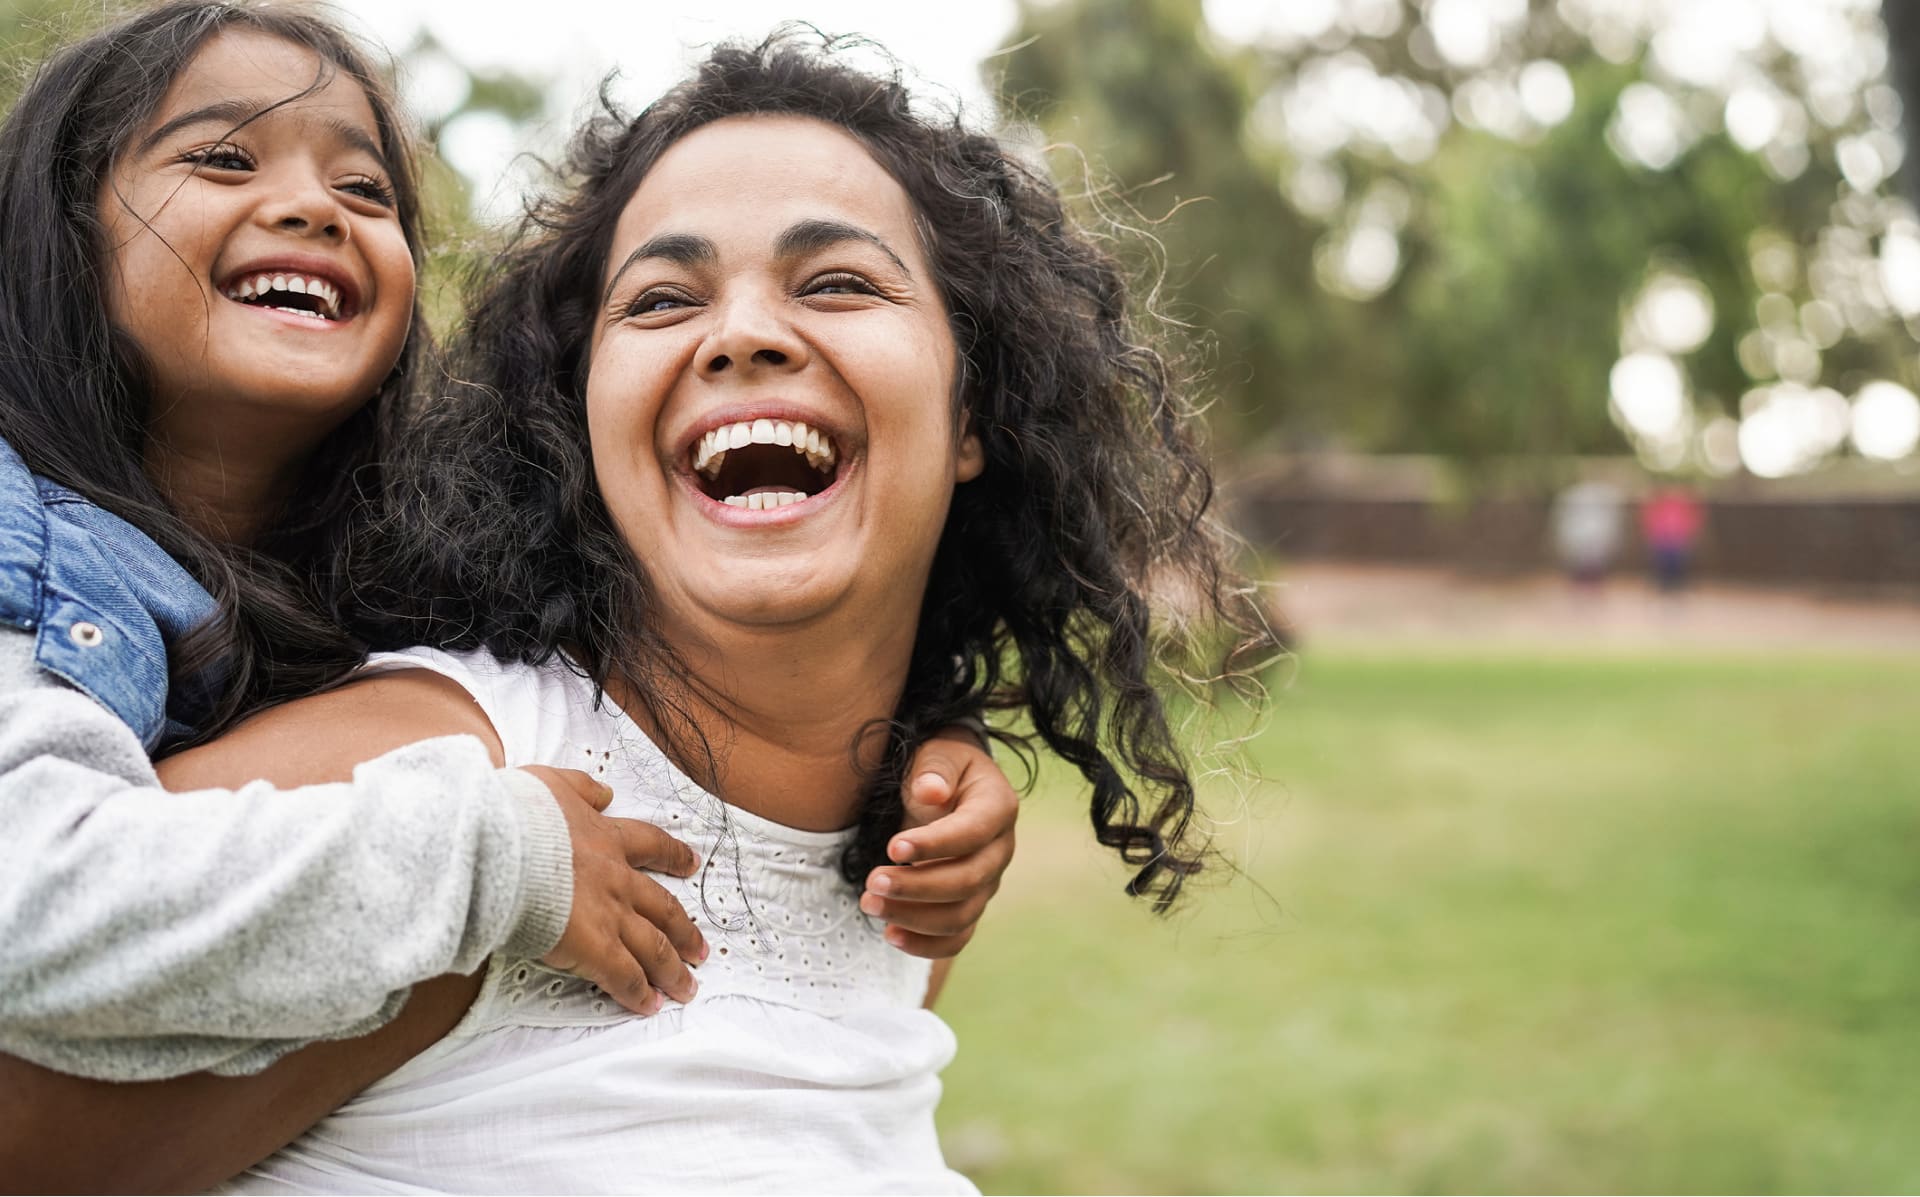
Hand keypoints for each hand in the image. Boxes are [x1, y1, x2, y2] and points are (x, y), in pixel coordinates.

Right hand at [521, 766, 706, 1014]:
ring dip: (672, 970)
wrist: (501, 845)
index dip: (673, 856)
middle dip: (684, 930)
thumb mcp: (553, 784)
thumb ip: (581, 788)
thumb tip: (604, 791)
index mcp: (606, 839)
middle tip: (701, 948)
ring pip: (654, 947)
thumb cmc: (516, 815)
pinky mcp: (594, 948)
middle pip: (663, 908)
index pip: (650, 845)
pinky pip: (625, 977)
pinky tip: (649, 1005)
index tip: (690, 864)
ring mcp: (609, 915)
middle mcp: (617, 879)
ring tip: (687, 987)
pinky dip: (639, 993)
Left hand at [860, 727, 1017, 957]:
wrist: (948, 785)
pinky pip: (957, 937)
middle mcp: (1000, 850)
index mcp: (998, 807)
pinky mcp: (970, 904)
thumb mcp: (939, 753)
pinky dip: (927, 945)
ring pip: (961, 915)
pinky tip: (891, 935)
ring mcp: (988, 882)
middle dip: (917, 887)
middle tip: (872, 882)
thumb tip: (931, 792)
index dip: (935, 844)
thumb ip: (935, 768)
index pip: (972, 833)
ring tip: (870, 905)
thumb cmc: (940, 768)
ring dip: (914, 917)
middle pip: (968, 881)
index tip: (891, 847)